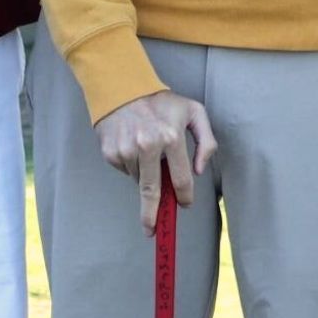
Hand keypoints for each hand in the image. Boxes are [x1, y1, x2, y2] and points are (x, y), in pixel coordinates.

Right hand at [94, 89, 217, 232]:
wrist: (121, 87)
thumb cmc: (161, 101)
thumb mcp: (194, 112)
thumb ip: (206, 142)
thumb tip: (200, 170)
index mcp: (171, 137)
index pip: (181, 178)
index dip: (185, 196)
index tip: (184, 204)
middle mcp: (147, 146)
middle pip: (151, 191)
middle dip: (152, 215)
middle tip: (152, 230)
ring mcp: (126, 150)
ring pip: (138, 179)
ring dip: (145, 174)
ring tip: (146, 150)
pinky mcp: (111, 152)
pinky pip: (124, 170)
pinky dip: (131, 165)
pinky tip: (132, 145)